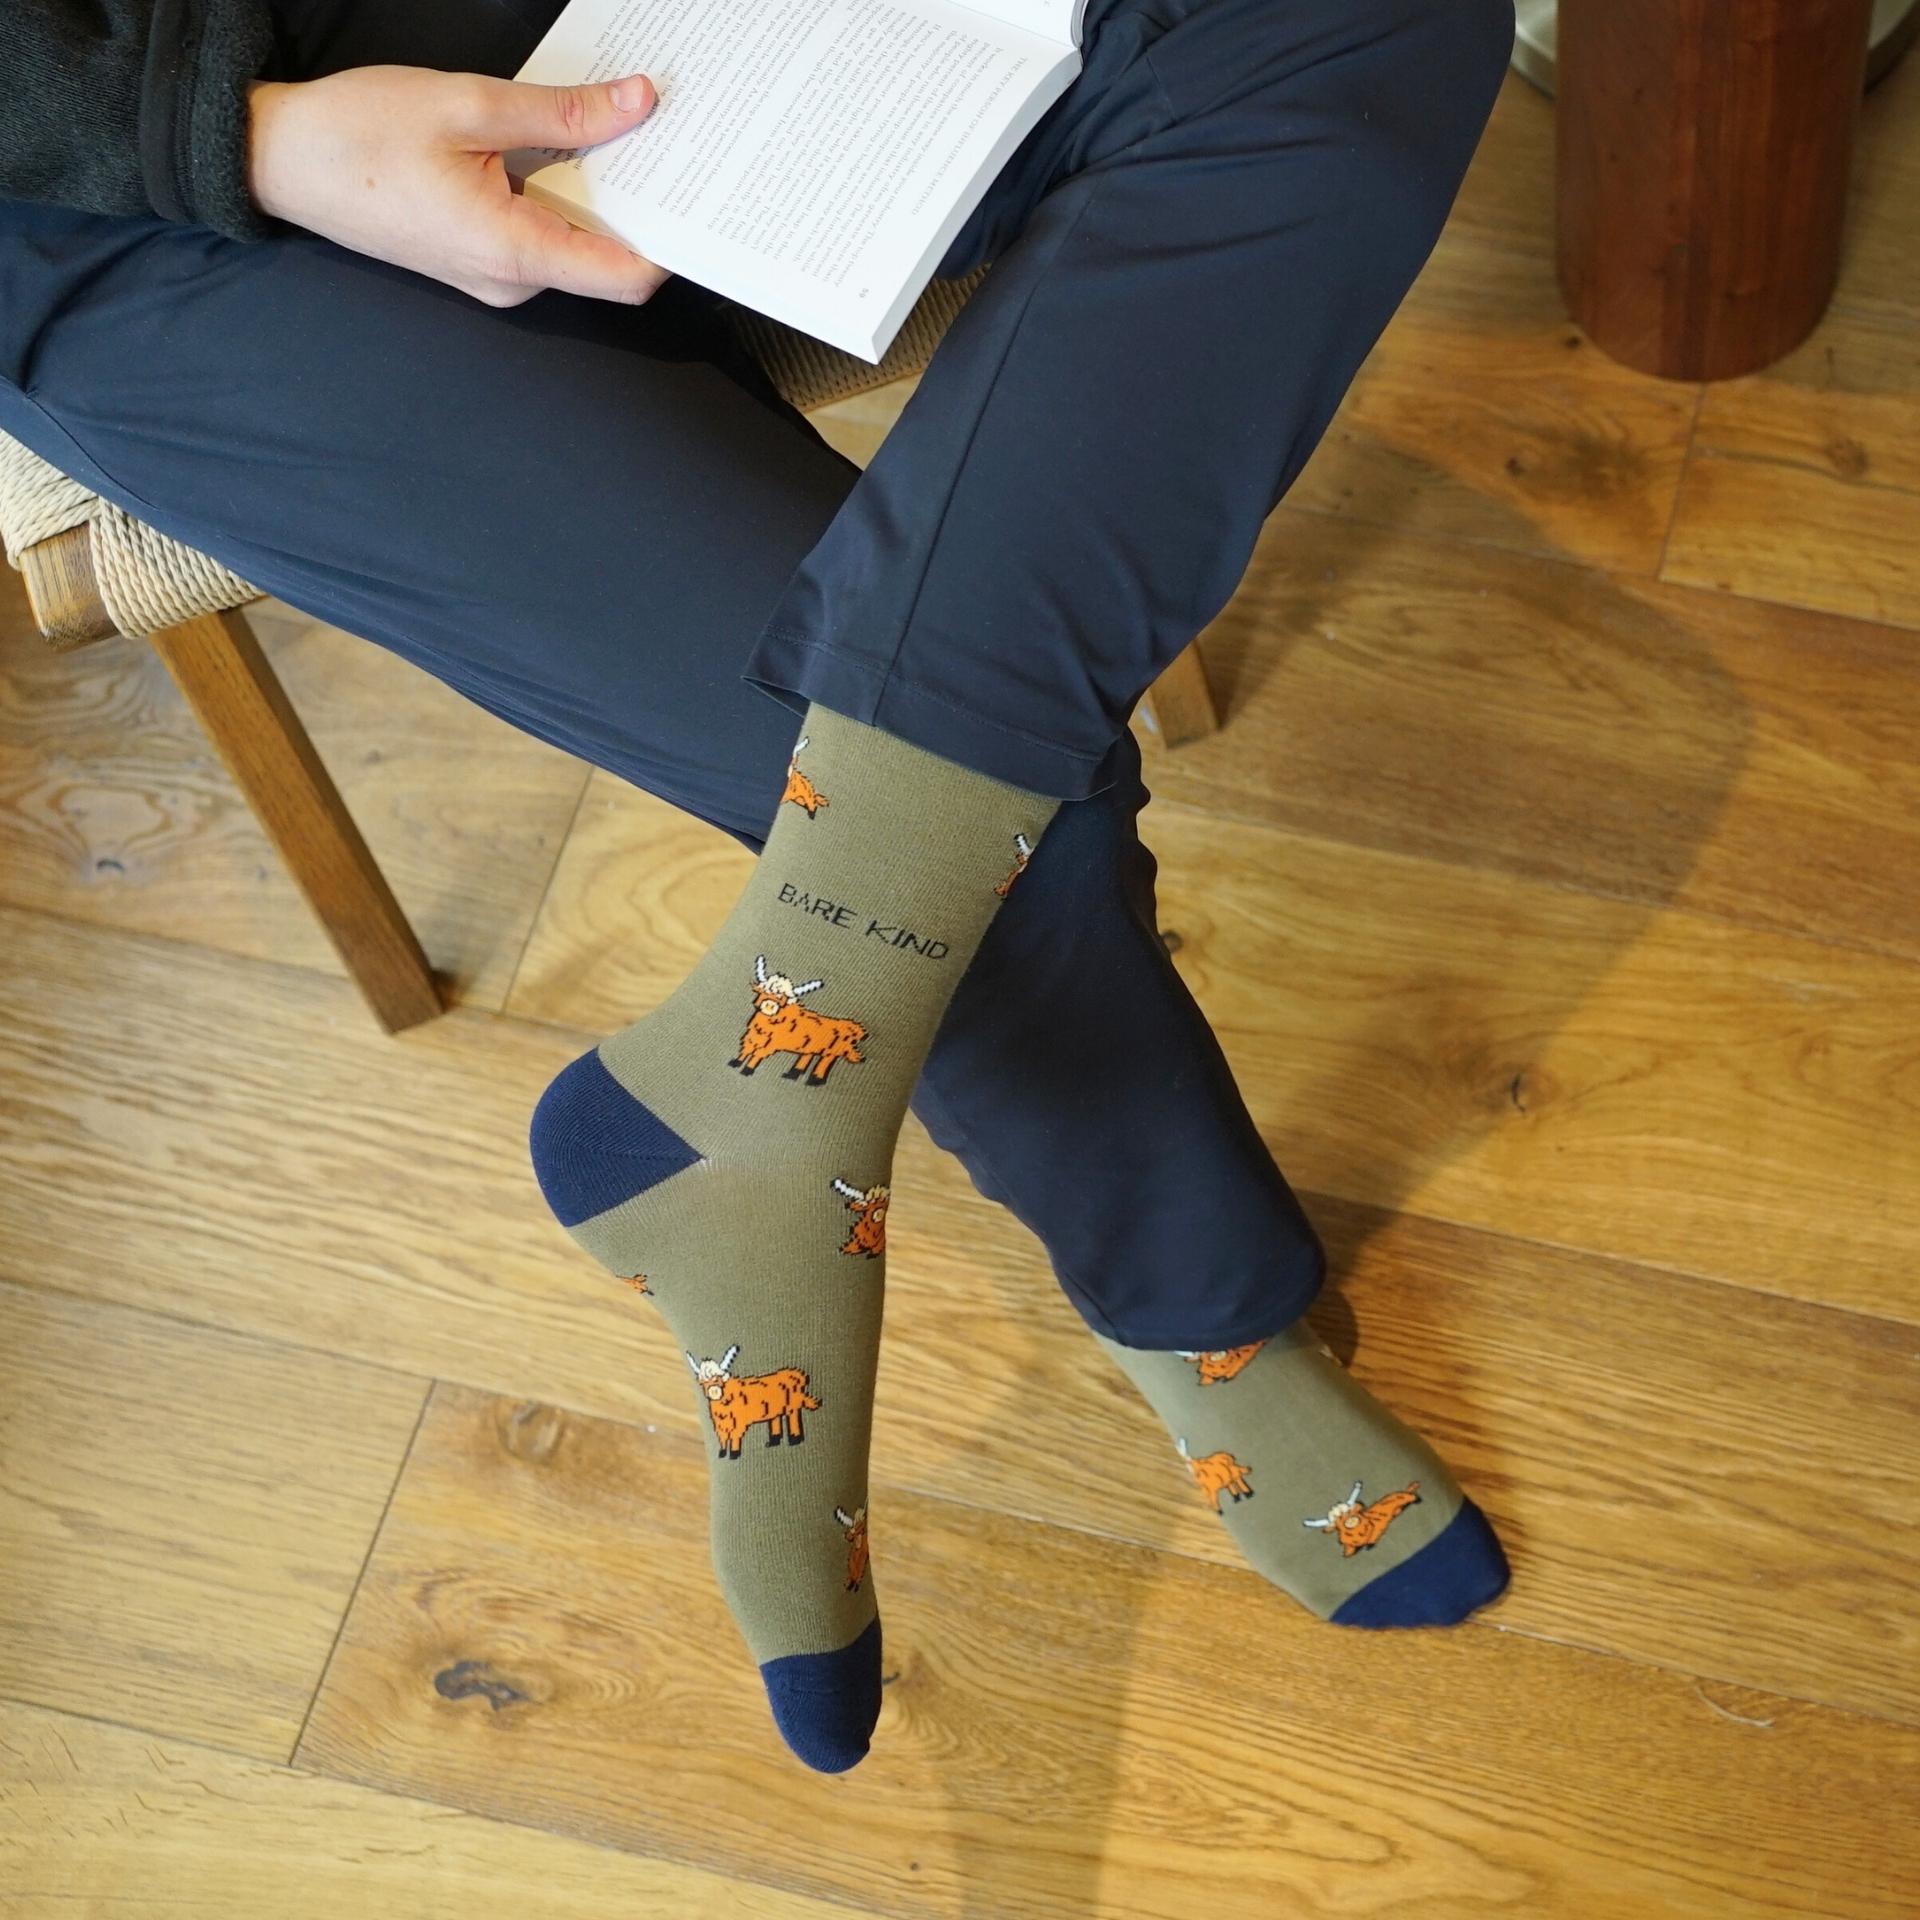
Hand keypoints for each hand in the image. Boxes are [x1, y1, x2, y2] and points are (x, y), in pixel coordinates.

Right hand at [247, 65, 670, 306]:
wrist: (280, 159)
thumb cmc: (358, 135)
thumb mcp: (469, 107)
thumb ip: (561, 114)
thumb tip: (638, 104)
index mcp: (514, 253)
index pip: (626, 278)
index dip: (672, 243)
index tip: (700, 200)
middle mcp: (512, 281)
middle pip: (606, 256)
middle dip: (638, 201)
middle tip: (664, 138)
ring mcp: (495, 276)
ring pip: (573, 241)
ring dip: (597, 191)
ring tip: (617, 130)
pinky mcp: (480, 259)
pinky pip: (541, 233)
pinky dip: (561, 193)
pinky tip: (565, 145)